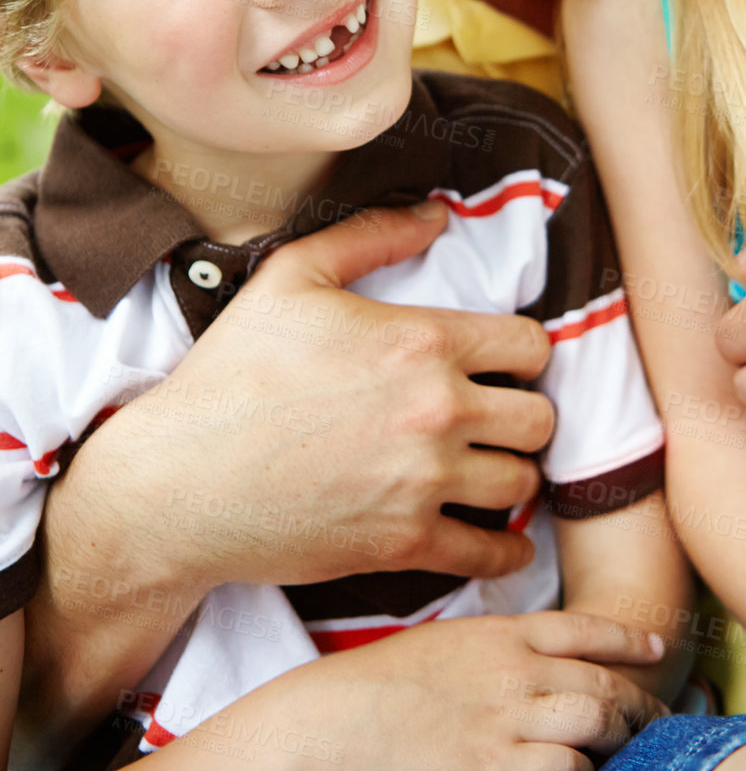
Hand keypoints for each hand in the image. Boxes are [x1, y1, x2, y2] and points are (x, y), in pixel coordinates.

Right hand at [66, 206, 555, 589]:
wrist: (179, 481)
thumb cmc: (231, 373)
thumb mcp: (292, 276)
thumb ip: (372, 236)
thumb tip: (436, 215)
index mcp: (421, 342)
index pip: (531, 344)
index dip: (524, 351)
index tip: (504, 364)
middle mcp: (437, 412)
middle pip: (540, 417)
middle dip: (525, 413)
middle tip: (500, 417)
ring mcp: (423, 483)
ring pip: (523, 483)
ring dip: (513, 474)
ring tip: (491, 469)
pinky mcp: (403, 544)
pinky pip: (490, 555)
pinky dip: (504, 552)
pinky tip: (499, 541)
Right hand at [285, 611, 669, 770]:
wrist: (333, 723)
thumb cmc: (376, 688)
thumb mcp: (445, 644)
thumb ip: (491, 650)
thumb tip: (521, 659)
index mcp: (501, 633)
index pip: (585, 628)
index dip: (629, 640)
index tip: (660, 647)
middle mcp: (516, 669)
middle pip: (605, 680)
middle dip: (643, 699)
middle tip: (665, 715)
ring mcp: (511, 717)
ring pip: (601, 720)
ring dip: (627, 737)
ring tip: (639, 752)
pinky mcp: (498, 770)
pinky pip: (570, 770)